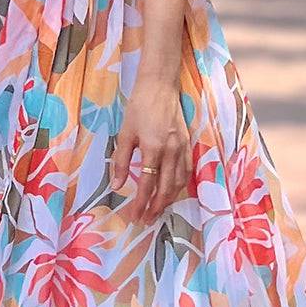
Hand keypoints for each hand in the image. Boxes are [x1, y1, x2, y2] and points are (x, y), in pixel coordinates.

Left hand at [110, 72, 191, 222]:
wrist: (160, 86)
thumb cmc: (139, 107)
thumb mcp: (125, 134)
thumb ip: (121, 161)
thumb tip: (117, 186)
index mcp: (154, 149)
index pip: (147, 184)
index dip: (141, 203)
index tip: (135, 216)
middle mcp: (171, 151)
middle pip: (167, 188)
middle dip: (157, 207)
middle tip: (147, 220)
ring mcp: (182, 148)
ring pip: (180, 182)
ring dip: (170, 199)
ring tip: (158, 209)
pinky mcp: (188, 143)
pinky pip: (187, 171)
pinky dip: (181, 185)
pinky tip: (172, 190)